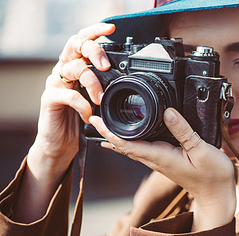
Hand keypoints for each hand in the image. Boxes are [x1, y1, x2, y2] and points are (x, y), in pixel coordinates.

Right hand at [31, 23, 114, 171]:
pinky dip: (83, 105)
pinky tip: (89, 114)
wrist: (62, 142)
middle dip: (94, 51)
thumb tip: (128, 78)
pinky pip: (69, 95)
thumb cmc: (82, 119)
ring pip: (75, 68)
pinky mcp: (50, 98)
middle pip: (76, 45)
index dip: (95, 31)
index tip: (111, 29)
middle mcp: (64, 70)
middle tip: (106, 65)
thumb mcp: (98, 99)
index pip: (83, 40)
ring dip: (93, 83)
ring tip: (101, 99)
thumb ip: (106, 86)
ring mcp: (55, 83)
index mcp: (76, 66)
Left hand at [89, 108, 236, 231]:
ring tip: (104, 124)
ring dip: (116, 136)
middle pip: (124, 146)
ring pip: (131, 148)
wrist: (216, 196)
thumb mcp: (201, 150)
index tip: (96, 120)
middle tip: (92, 116)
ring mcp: (160, 162)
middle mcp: (156, 160)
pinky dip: (130, 141)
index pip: (128, 144)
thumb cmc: (212, 176)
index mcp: (161, 156)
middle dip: (107, 132)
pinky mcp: (166, 161)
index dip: (110, 132)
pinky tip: (128, 136)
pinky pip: (142, 150)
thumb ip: (184, 132)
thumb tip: (168, 112)